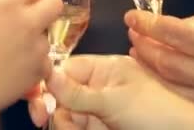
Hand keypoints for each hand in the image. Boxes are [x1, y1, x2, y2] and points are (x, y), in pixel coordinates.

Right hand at [0, 0, 62, 114]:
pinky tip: (20, 68)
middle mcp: (28, 21)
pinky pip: (45, 62)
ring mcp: (37, 46)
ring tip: (19, 48)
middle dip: (48, 4)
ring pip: (48, 35)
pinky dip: (36, 64)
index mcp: (6, 3)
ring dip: (37, 38)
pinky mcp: (40, 70)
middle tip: (34, 12)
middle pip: (56, 2)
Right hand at [39, 55, 193, 129]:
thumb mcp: (113, 100)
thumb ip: (77, 91)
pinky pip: (79, 128)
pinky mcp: (102, 126)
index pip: (64, 70)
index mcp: (103, 69)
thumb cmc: (156, 112)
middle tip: (56, 123)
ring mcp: (100, 109)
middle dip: (59, 112)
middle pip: (61, 97)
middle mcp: (99, 87)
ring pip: (68, 117)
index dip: (47, 85)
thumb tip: (47, 75)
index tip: (37, 104)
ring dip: (68, 126)